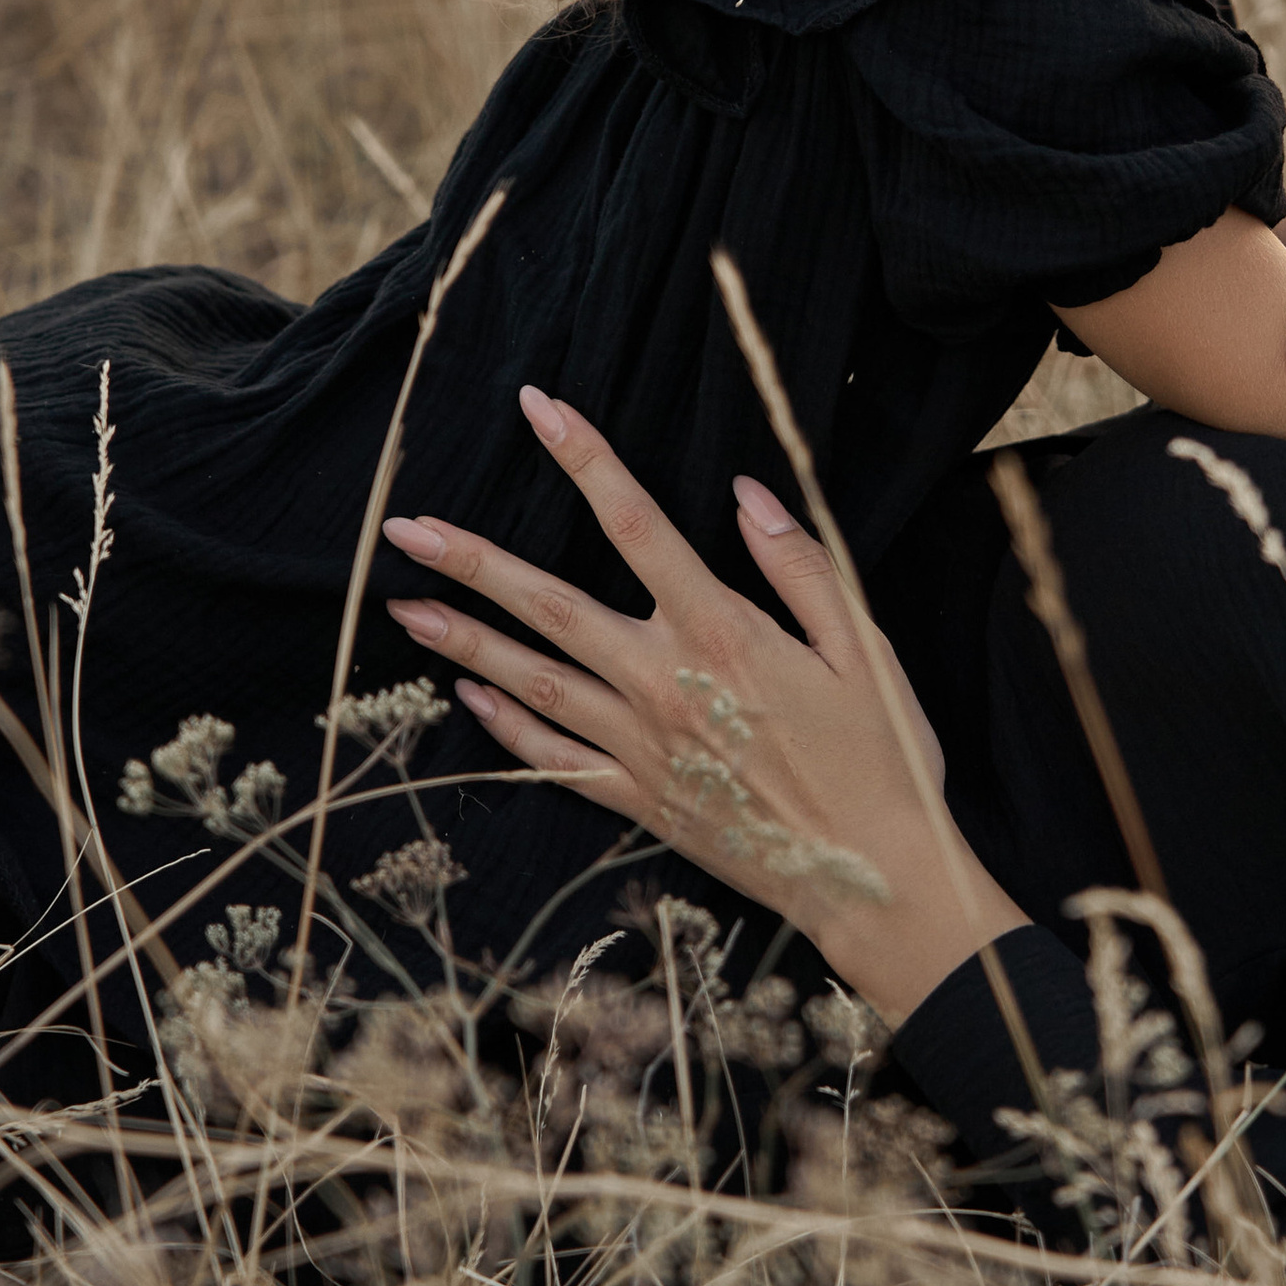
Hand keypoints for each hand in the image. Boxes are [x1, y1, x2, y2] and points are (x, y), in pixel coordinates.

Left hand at [378, 389, 1026, 1023]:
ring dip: (464, 641)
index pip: (637, 524)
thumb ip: (800, 564)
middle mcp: (665, 683)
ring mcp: (643, 746)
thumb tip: (745, 492)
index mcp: (722, 632)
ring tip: (405, 608)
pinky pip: (555, 757)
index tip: (538, 408)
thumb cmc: (882, 755)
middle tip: (403, 529)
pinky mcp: (639, 799)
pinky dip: (506, 726)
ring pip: (533, 682)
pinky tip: (468, 697)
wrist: (873, 877)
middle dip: (473, 561)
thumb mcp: (864, 647)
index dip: (585, 459)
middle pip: (550, 606)